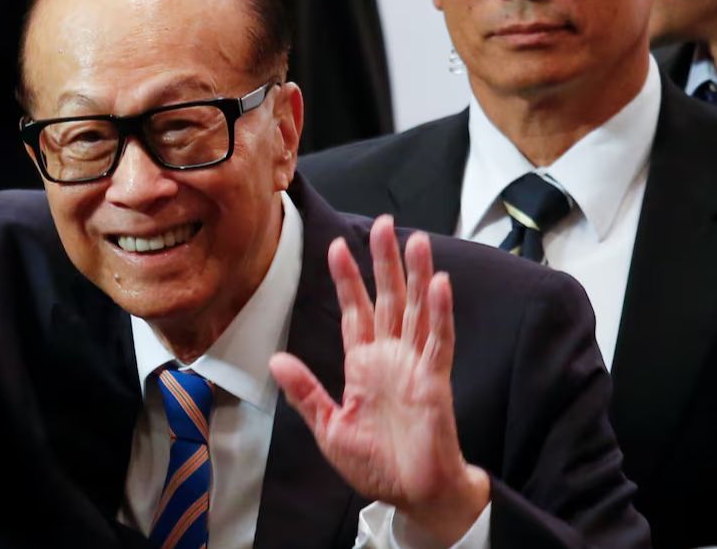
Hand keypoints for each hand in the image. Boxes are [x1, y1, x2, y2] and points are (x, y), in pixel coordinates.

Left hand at [270, 217, 489, 544]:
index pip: (356, 311)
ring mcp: (415, 365)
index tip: (336, 247)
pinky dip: (440, 313)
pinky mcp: (434, 381)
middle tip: (385, 223)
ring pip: (417, 310)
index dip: (347, 280)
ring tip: (415, 240)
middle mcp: (391, 357)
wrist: (411, 494)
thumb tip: (276, 359)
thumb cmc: (375, 464)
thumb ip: (305, 391)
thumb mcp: (328, 426)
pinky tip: (438, 284)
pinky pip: (438, 341)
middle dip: (385, 262)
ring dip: (417, 275)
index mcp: (363, 365)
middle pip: (389, 298)